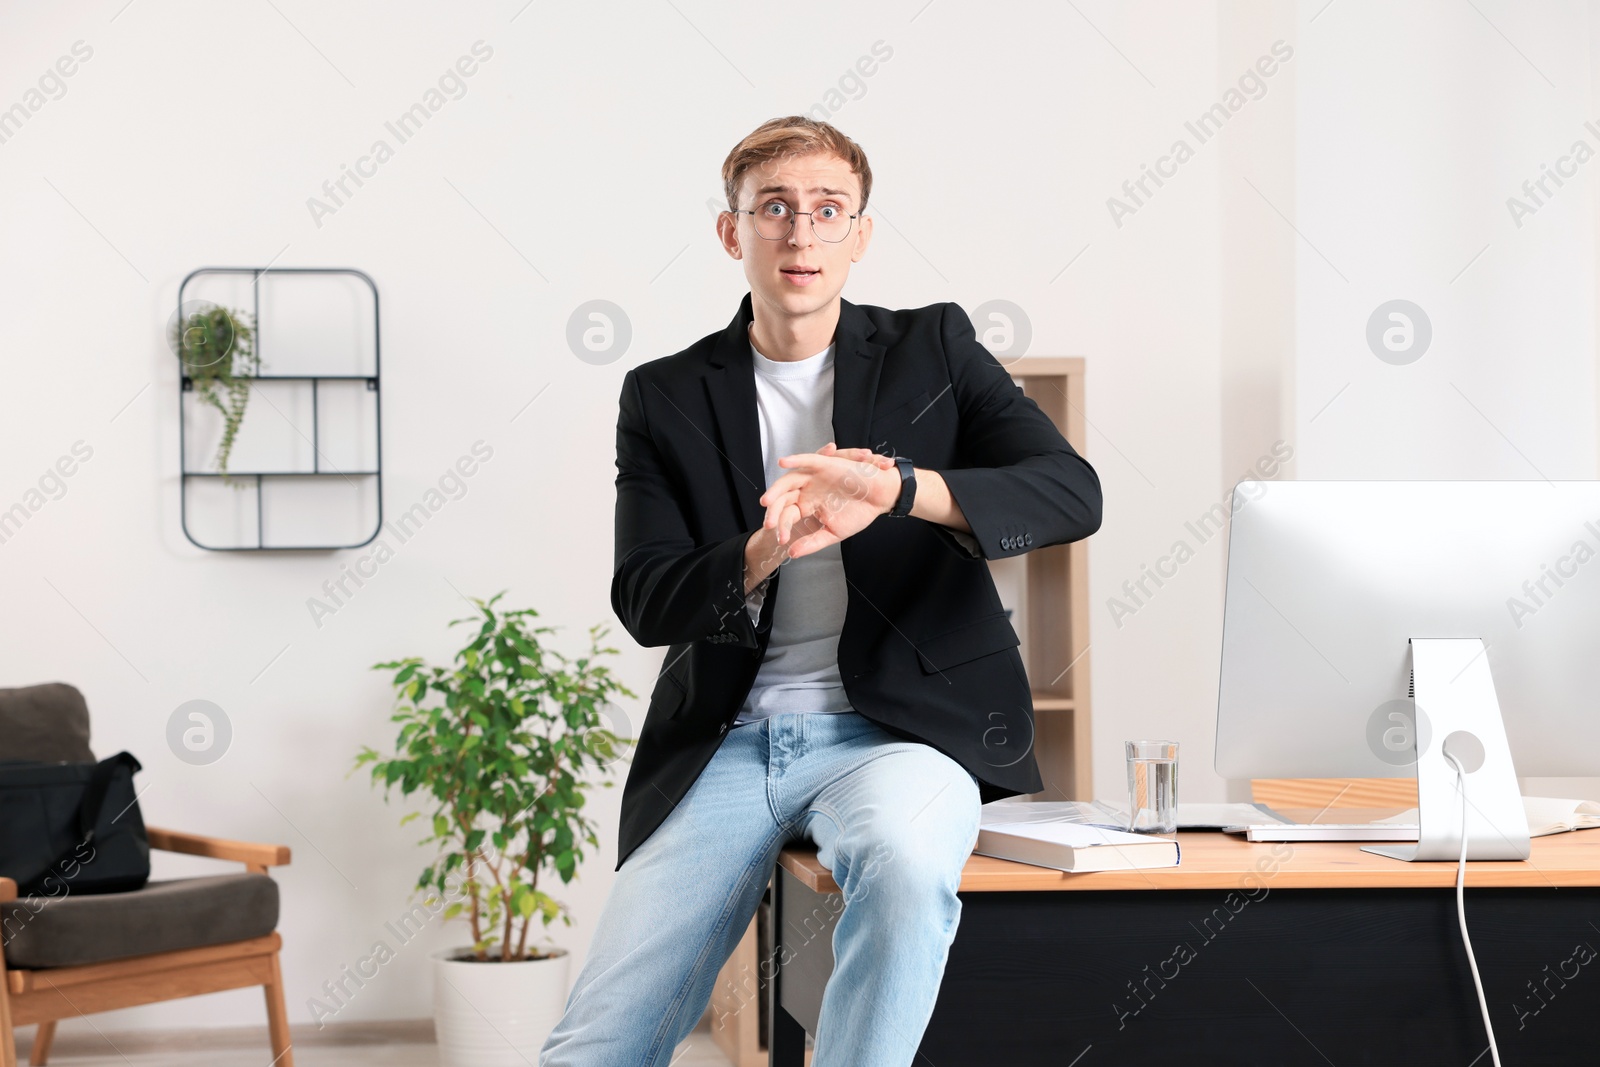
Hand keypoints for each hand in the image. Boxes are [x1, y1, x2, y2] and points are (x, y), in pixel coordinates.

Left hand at [759, 442, 899, 558]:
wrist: (880, 498)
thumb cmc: (859, 513)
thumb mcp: (833, 532)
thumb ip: (812, 542)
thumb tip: (792, 553)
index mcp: (807, 505)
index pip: (788, 514)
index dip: (782, 526)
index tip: (780, 540)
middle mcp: (807, 489)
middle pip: (783, 498)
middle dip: (774, 510)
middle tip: (768, 524)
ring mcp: (814, 476)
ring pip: (790, 480)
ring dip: (777, 489)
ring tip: (767, 501)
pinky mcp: (825, 464)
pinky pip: (807, 460)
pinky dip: (795, 460)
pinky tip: (783, 463)